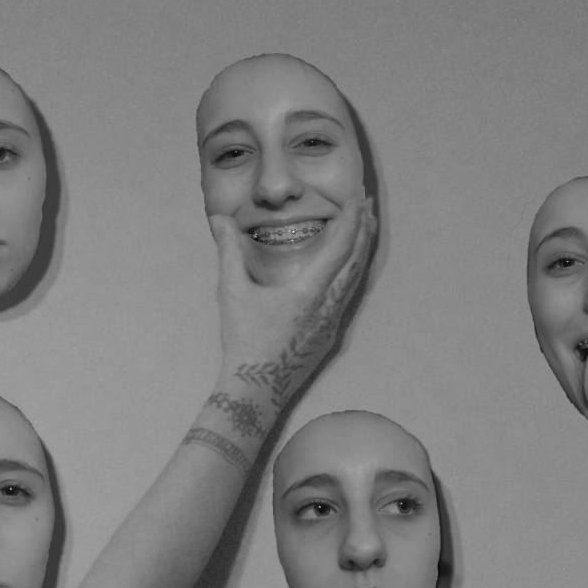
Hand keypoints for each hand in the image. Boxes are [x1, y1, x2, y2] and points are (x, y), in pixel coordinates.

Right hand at [212, 199, 375, 408]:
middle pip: (356, 261)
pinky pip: (348, 297)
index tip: (359, 198)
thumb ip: (229, 251)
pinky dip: (353, 274)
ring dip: (361, 252)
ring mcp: (332, 322)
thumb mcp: (232, 292)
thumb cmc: (243, 341)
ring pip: (355, 280)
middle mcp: (328, 306)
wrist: (255, 389)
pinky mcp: (329, 336)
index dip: (352, 220)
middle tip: (369, 205)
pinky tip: (349, 270)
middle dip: (364, 230)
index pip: (340, 247)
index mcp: (308, 291)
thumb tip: (218, 219)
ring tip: (366, 230)